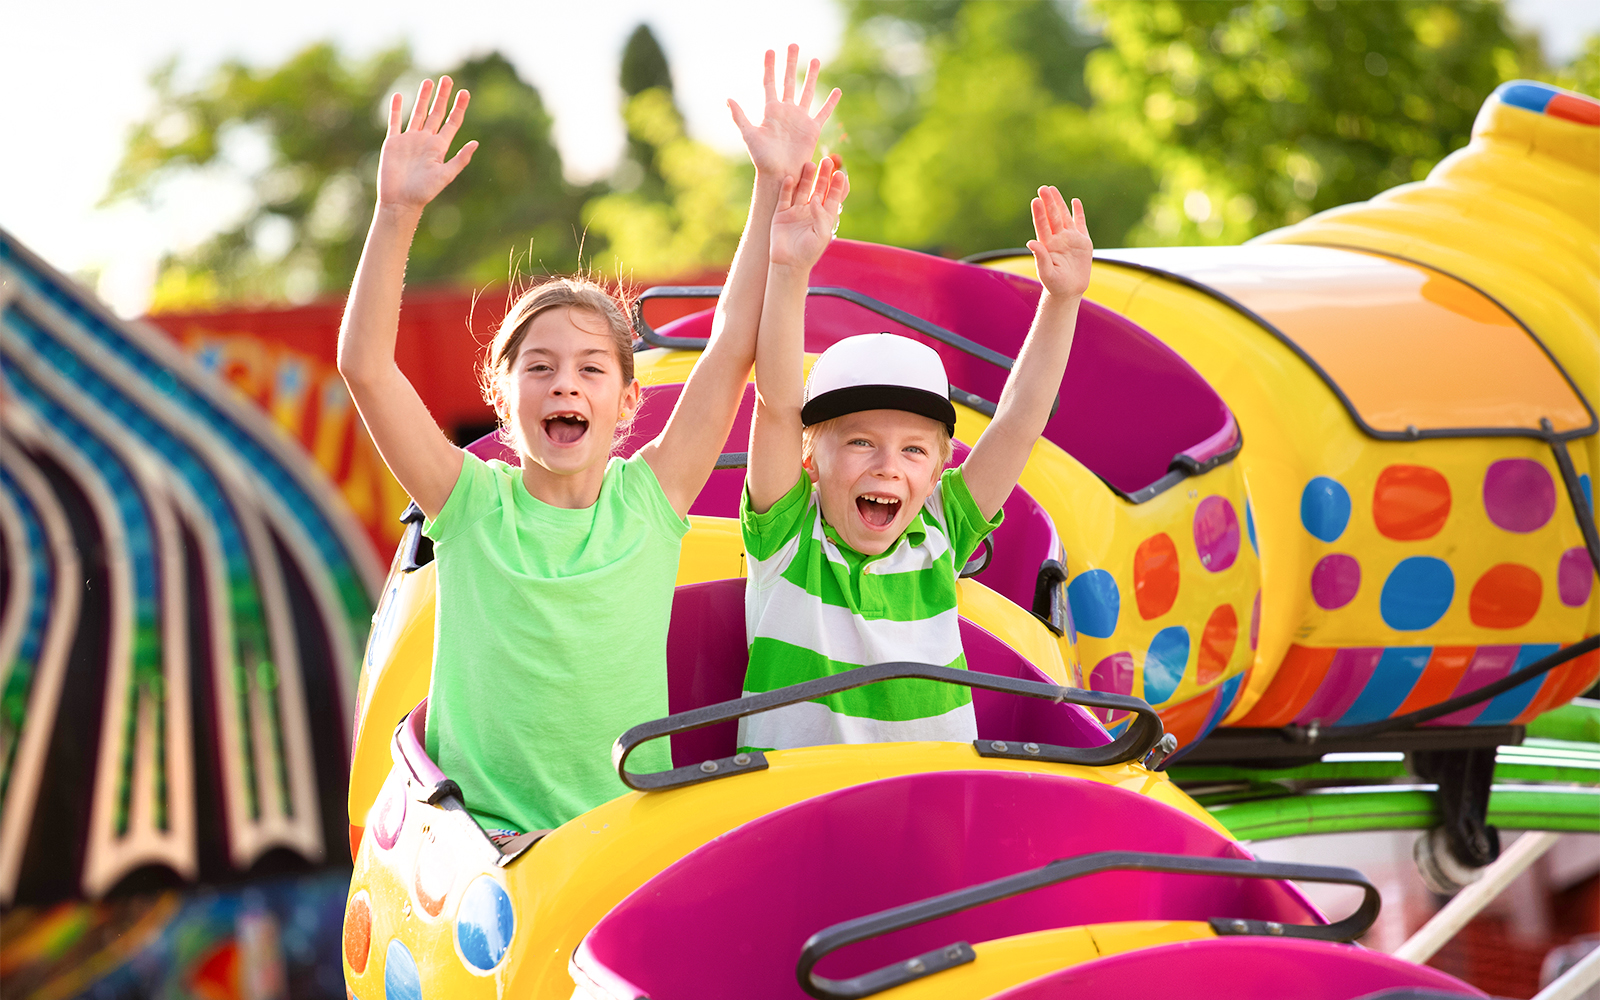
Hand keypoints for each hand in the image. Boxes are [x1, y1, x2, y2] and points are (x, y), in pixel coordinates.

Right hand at [377, 76, 477, 211]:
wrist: (400, 201)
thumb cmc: (424, 192)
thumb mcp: (445, 175)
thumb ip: (460, 159)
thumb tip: (476, 143)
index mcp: (439, 147)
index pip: (452, 122)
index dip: (459, 107)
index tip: (465, 92)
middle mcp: (426, 140)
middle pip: (436, 113)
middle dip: (442, 96)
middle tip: (448, 79)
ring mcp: (409, 140)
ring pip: (417, 113)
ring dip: (423, 97)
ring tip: (428, 82)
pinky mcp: (393, 142)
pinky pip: (395, 122)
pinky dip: (396, 109)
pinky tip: (399, 96)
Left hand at [728, 45, 840, 178]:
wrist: (780, 174)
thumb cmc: (763, 159)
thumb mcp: (750, 136)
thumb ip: (740, 116)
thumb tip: (728, 98)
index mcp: (771, 110)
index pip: (770, 82)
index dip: (770, 66)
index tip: (770, 50)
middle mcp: (786, 111)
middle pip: (789, 81)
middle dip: (791, 63)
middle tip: (793, 45)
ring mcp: (800, 119)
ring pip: (807, 92)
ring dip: (811, 76)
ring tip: (815, 60)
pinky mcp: (812, 129)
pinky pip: (823, 113)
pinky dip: (830, 103)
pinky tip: (837, 91)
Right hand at [770, 157, 848, 269]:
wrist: (788, 264)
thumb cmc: (808, 252)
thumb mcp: (821, 235)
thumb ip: (821, 216)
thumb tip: (816, 198)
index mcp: (823, 217)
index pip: (833, 197)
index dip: (837, 186)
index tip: (840, 174)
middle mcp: (810, 211)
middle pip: (818, 189)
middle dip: (823, 176)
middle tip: (826, 161)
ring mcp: (795, 211)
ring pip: (802, 189)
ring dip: (806, 178)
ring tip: (810, 164)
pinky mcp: (781, 214)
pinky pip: (784, 197)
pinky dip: (787, 188)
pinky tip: (789, 177)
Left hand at [1027, 187, 1092, 299]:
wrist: (1069, 291)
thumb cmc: (1055, 284)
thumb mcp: (1046, 273)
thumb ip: (1040, 257)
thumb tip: (1030, 242)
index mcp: (1047, 245)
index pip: (1042, 225)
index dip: (1039, 213)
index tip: (1035, 200)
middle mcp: (1057, 239)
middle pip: (1052, 217)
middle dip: (1048, 202)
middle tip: (1043, 188)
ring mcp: (1070, 239)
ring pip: (1064, 216)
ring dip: (1059, 203)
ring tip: (1052, 189)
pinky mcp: (1083, 242)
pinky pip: (1080, 224)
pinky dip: (1078, 212)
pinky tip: (1075, 201)